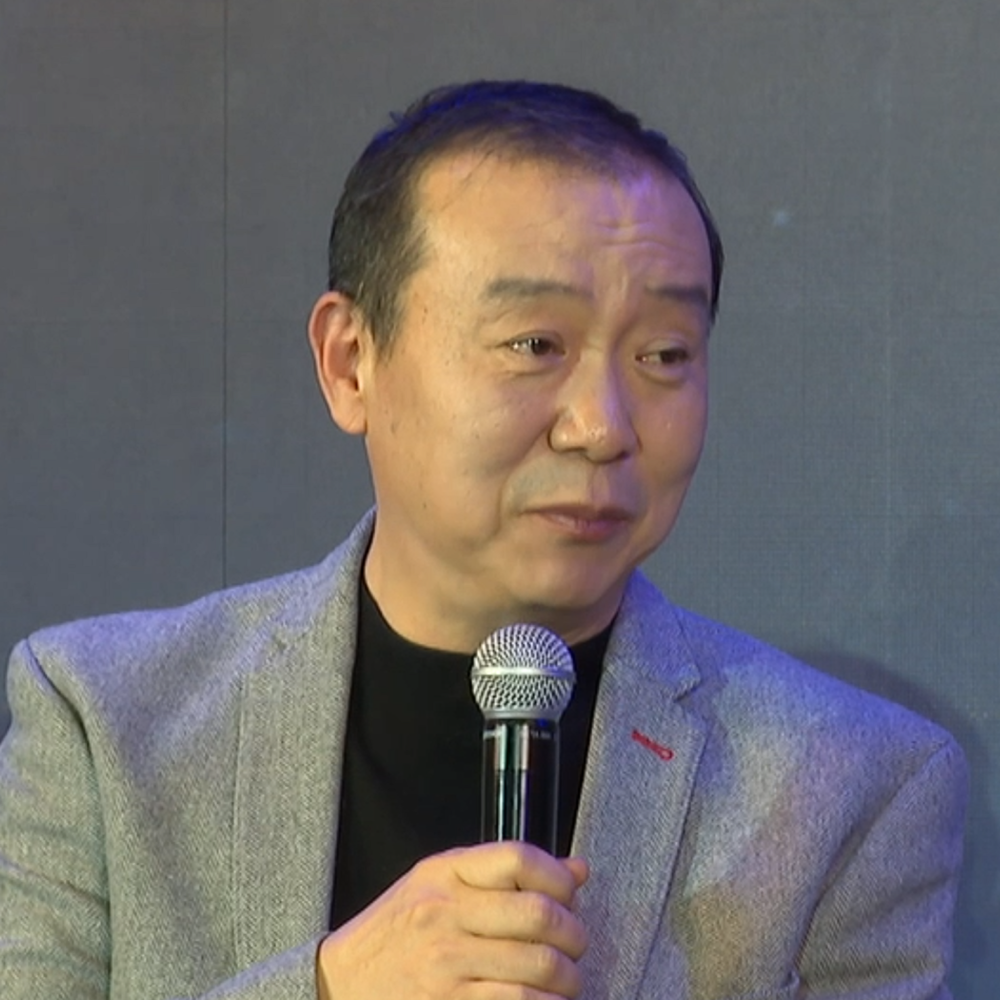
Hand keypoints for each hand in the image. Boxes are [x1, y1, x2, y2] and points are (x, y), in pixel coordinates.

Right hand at [316, 841, 588, 999]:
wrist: (340, 983)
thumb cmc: (397, 931)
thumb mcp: (440, 883)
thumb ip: (504, 874)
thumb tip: (577, 870)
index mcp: (445, 873)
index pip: (519, 858)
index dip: (558, 877)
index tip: (570, 895)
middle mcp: (446, 913)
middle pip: (538, 914)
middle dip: (573, 933)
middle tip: (575, 945)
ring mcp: (446, 963)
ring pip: (537, 967)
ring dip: (566, 978)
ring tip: (564, 979)